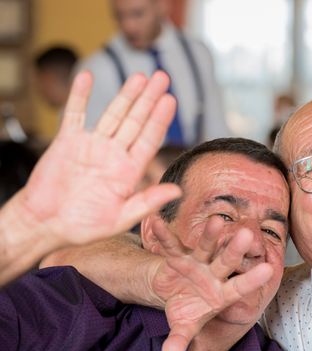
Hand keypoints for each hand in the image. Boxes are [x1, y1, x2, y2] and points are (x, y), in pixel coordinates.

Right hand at [19, 70, 180, 246]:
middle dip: (149, 100)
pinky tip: (87, 77)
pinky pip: (74, 114)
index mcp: (128, 172)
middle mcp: (114, 155)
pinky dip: (79, 95)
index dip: (160, 120)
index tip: (171, 101)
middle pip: (136, 121)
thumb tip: (178, 191)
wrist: (45, 224)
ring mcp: (92, 146)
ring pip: (113, 114)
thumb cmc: (83, 226)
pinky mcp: (67, 142)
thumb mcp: (120, 218)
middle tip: (162, 77)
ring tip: (139, 76)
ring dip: (125, 95)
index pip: (149, 140)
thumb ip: (148, 202)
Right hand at [147, 216, 273, 350]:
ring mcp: (199, 262)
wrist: (173, 292)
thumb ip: (179, 342)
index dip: (252, 279)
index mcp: (222, 293)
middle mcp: (214, 274)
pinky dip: (164, 235)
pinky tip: (156, 222)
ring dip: (210, 236)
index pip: (240, 286)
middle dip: (235, 250)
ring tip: (216, 221)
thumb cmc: (187, 310)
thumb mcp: (183, 327)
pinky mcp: (180, 255)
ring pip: (206, 248)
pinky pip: (171, 245)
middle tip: (248, 235)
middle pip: (227, 262)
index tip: (270, 268)